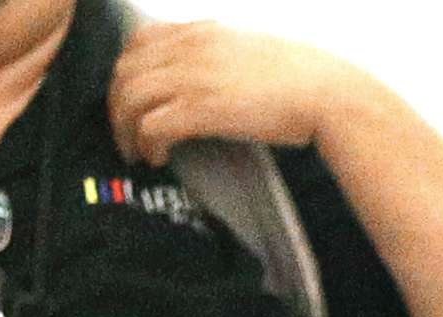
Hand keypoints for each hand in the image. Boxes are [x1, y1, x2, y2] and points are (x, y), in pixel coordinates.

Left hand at [108, 22, 380, 166]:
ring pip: (130, 98)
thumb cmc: (300, 78)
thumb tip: (204, 79)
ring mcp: (193, 76)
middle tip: (125, 134)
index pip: (138, 40)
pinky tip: (157, 158)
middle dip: (116, 106)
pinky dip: (146, 144)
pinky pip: (151, 125)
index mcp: (201, 31)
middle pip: (125, 71)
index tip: (131, 99)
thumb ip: (219, 54)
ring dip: (124, 129)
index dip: (125, 72)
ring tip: (135, 153)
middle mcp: (190, 47)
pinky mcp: (202, 108)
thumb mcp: (250, 50)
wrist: (326, 92)